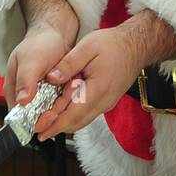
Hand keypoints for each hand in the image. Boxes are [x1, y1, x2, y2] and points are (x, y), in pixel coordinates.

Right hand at [3, 24, 71, 110]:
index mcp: (13, 91)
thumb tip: (22, 100)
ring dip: (60, 107)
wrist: (55, 34)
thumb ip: (25, 80)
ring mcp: (40, 96)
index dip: (33, 121)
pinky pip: (59, 104)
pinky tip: (72, 91)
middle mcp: (25, 96)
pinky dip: (66, 100)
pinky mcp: (53, 93)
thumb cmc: (39, 44)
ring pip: (50, 112)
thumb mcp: (31, 60)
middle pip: (36, 117)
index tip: (48, 117)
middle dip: (51, 114)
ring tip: (69, 93)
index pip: (19, 117)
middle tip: (63, 103)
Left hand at [33, 26, 147, 138]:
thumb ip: (68, 64)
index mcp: (97, 89)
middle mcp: (104, 101)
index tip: (40, 131)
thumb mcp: (87, 47)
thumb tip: (51, 78)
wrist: (136, 46)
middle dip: (56, 128)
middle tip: (39, 130)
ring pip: (83, 120)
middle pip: (76, 123)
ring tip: (48, 123)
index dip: (54, 125)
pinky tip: (64, 111)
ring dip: (65, 123)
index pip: (72, 115)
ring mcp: (107, 103)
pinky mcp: (107, 100)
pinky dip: (74, 116)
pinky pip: (89, 113)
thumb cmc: (114, 45)